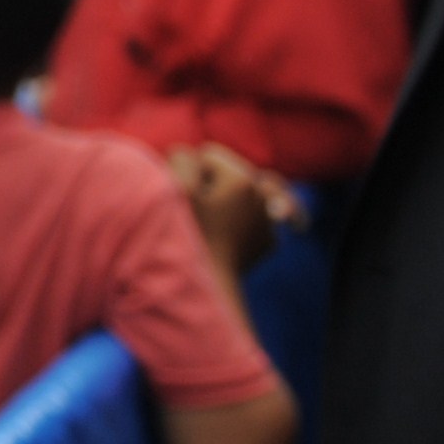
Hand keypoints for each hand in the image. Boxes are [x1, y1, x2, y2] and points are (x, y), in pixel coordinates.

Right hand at [166, 142, 279, 275]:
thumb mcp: (174, 188)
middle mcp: (263, 198)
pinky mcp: (268, 242)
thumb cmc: (184, 236)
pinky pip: (252, 217)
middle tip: (196, 211)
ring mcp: (269, 222)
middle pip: (228, 173)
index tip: (184, 197)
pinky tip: (224, 236)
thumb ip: (182, 157)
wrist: (203, 288)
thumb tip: (192, 157)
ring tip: (211, 220)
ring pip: (242, 194)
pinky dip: (238, 221)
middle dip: (211, 184)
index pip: (208, 155)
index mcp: (242, 180)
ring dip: (227, 200)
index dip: (189, 172)